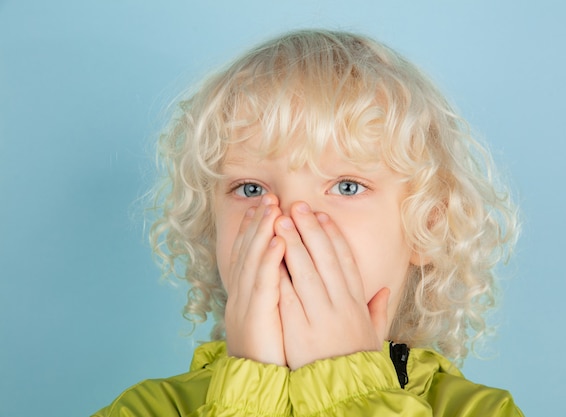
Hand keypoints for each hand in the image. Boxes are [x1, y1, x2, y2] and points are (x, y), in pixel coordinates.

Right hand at [223, 194, 286, 365]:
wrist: (257, 383)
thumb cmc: (270, 352)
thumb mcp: (273, 318)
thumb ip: (279, 294)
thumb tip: (290, 273)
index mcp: (247, 295)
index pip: (251, 254)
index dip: (256, 228)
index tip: (267, 206)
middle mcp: (242, 295)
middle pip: (248, 251)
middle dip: (258, 222)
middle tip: (269, 197)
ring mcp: (246, 305)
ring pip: (253, 261)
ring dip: (262, 232)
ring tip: (272, 208)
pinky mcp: (255, 317)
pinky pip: (263, 285)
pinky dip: (269, 261)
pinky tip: (277, 241)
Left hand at [275, 202, 389, 369]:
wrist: (345, 394)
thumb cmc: (356, 365)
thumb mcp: (373, 337)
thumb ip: (378, 312)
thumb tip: (386, 289)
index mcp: (356, 304)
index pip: (345, 263)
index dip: (333, 237)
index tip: (322, 217)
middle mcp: (340, 305)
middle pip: (324, 259)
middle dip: (309, 230)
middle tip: (296, 206)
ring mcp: (320, 315)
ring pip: (305, 271)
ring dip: (292, 243)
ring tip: (279, 221)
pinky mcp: (300, 328)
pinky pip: (288, 295)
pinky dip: (279, 272)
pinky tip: (269, 255)